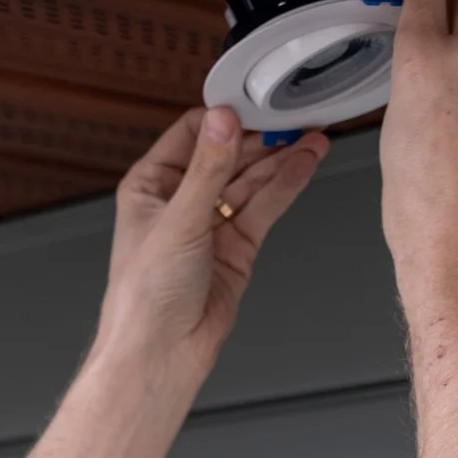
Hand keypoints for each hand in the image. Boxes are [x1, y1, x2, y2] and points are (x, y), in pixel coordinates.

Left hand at [97, 105, 327, 376]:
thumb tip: (223, 121)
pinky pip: (264, 208)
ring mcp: (211, 224)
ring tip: (313, 135)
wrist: (160, 354)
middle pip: (228, 154)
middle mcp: (180, 202)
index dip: (225, 118)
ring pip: (252, 181)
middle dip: (262, 137)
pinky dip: (286, 186)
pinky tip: (306, 164)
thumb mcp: (178, 221)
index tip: (257, 103)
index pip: (191, 134)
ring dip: (281, 159)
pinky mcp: (237, 246)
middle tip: (296, 116)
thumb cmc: (144, 297)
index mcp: (149, 186)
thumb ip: (207, 169)